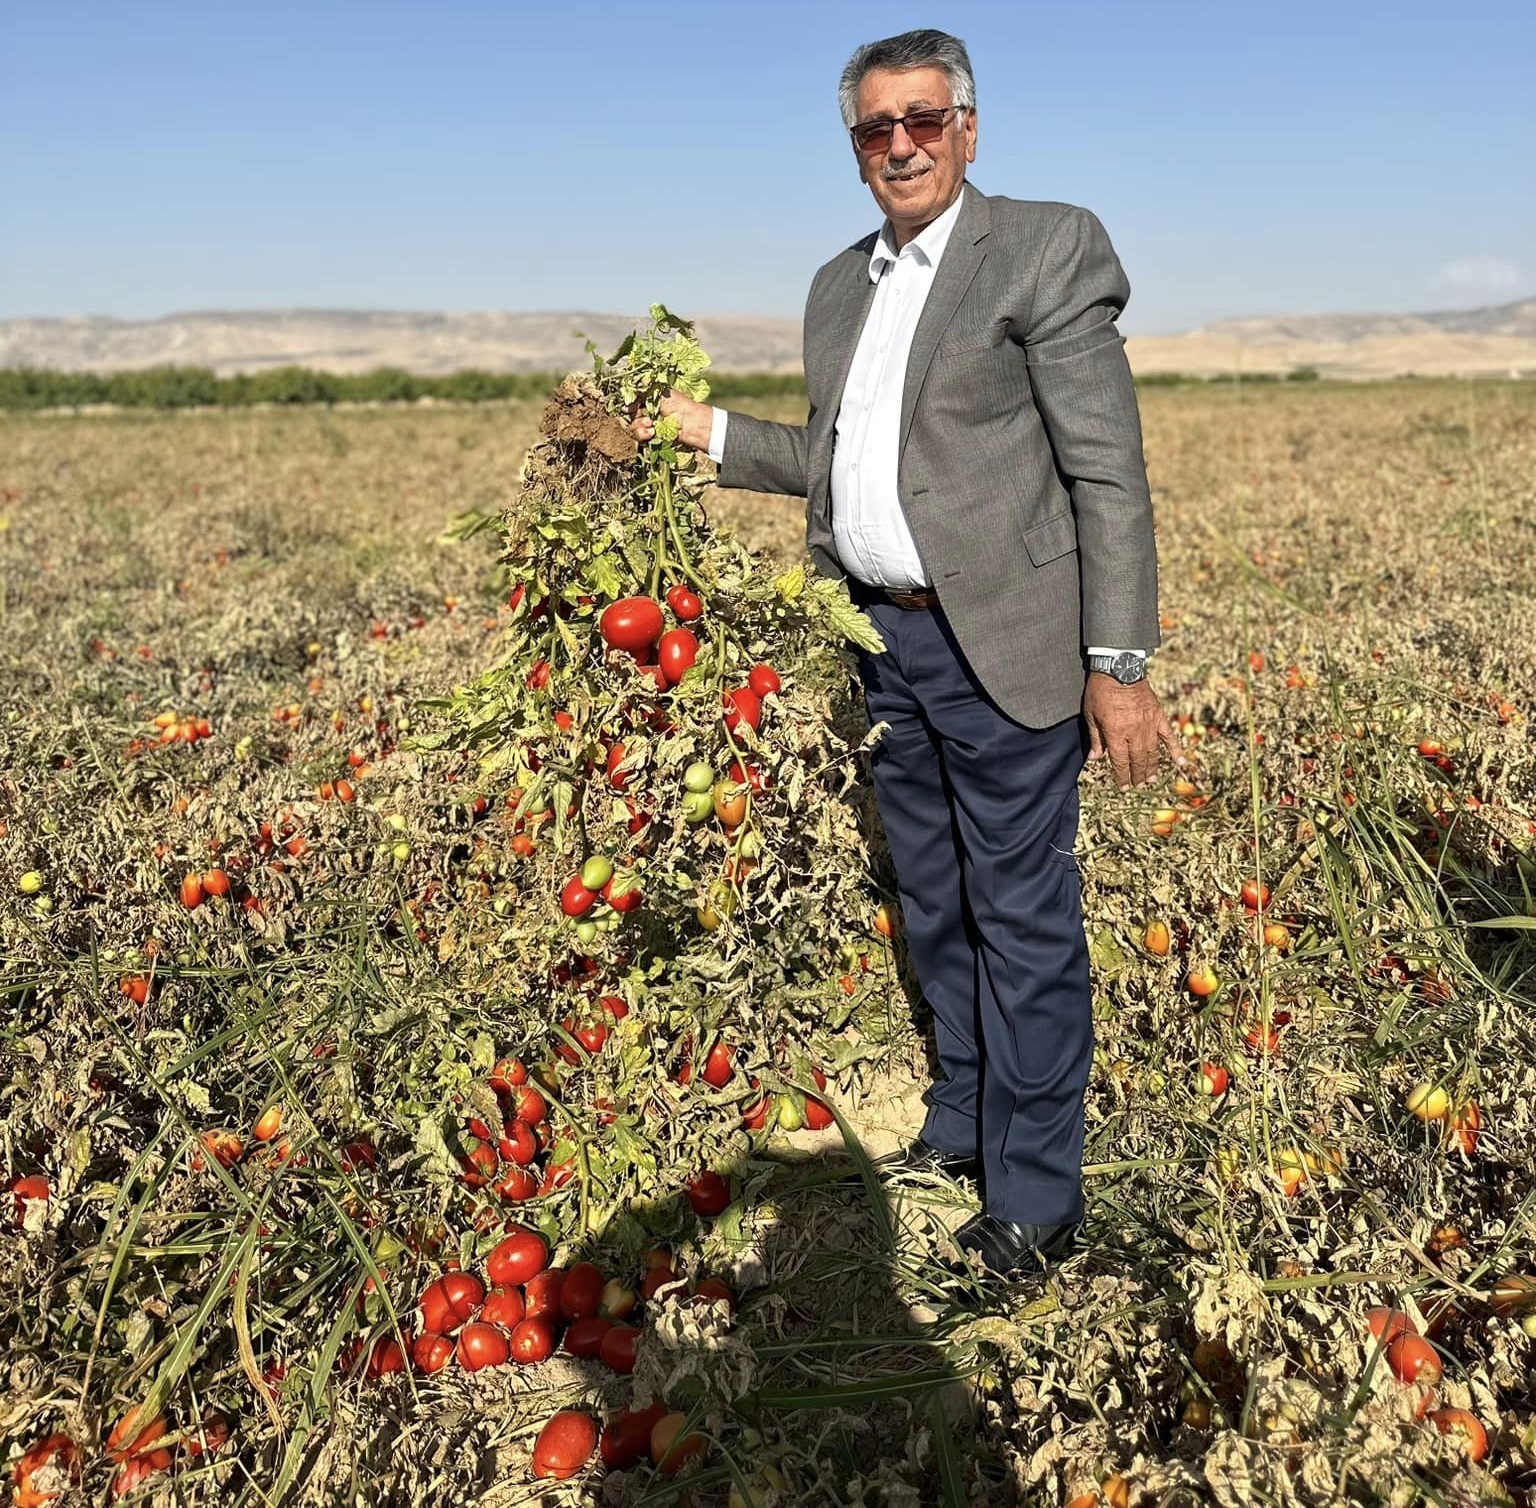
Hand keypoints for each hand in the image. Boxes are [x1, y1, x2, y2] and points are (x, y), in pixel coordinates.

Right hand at [627, 390, 714, 451]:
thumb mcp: (657, 391)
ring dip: (638, 426)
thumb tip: (624, 407)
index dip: (629, 405)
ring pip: (631, 427)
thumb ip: (638, 394)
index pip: (630, 403)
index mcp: (647, 400)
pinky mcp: (650, 438)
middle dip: (634, 416)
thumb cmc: (677, 403)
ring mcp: (647, 426)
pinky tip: (652, 432)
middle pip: (628, 416)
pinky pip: (637, 438)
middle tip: (646, 416)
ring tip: (650, 424)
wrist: (689, 422)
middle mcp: (645, 412)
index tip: (631, 406)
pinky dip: (642, 434)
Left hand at [1083, 674, 1185, 788]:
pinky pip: (1169, 736)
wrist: (1119, 668)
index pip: (1120, 762)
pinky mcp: (1158, 716)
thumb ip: (1095, 738)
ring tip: (1151, 779)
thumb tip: (1095, 758)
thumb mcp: (1090, 715)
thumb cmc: (1100, 691)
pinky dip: (1175, 750)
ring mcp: (1149, 725)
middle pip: (1137, 760)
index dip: (1122, 776)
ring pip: (1153, 753)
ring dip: (1152, 768)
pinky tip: (1180, 762)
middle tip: (1138, 785)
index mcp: (1116, 734)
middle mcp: (1134, 733)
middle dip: (1137, 775)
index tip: (1123, 787)